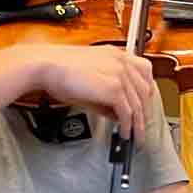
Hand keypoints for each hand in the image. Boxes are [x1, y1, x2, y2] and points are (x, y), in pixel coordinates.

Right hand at [34, 45, 159, 142]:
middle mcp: (121, 62)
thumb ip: (107, 95)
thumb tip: (118, 113)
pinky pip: (127, 112)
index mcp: (116, 55)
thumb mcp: (90, 79)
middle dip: (144, 112)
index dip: (146, 93)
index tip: (144, 106)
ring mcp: (120, 74)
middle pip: (145, 91)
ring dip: (138, 124)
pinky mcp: (114, 89)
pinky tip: (124, 133)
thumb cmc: (60, 70)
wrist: (46, 66)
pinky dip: (128, 126)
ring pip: (138, 104)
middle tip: (141, 127)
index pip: (144, 72)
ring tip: (135, 137)